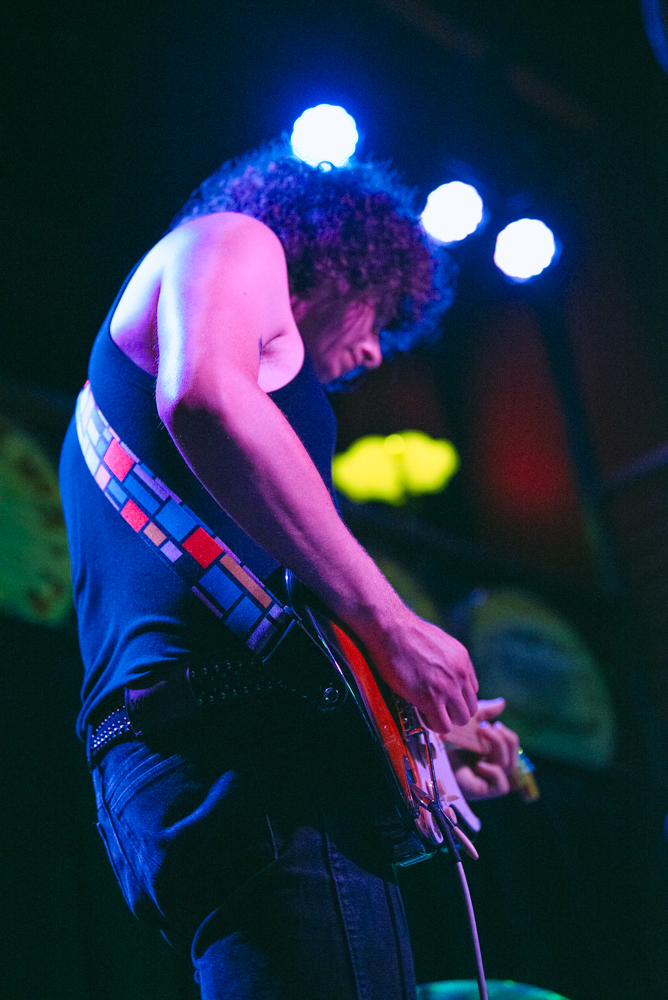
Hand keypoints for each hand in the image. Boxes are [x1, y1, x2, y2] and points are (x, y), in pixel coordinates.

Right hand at [362, 606, 478, 733]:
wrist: (391, 629)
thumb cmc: (406, 633)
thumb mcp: (438, 643)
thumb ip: (447, 661)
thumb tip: (442, 674)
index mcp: (463, 660)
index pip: (471, 690)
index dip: (456, 697)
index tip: (442, 698)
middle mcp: (460, 674)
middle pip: (470, 708)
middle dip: (453, 712)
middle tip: (435, 708)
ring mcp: (448, 687)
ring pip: (461, 719)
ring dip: (445, 719)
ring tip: (427, 712)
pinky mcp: (431, 698)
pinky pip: (442, 725)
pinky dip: (432, 724)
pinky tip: (421, 713)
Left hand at [450, 698, 519, 800]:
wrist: (424, 755)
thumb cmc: (444, 740)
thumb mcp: (466, 723)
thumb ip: (484, 712)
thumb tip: (502, 702)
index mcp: (489, 754)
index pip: (511, 747)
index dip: (508, 736)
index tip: (495, 723)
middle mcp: (490, 768)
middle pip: (513, 757)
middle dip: (505, 741)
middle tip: (487, 727)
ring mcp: (486, 780)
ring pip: (509, 768)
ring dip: (499, 749)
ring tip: (483, 734)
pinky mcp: (481, 790)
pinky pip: (501, 786)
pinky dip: (495, 773)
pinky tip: (480, 764)